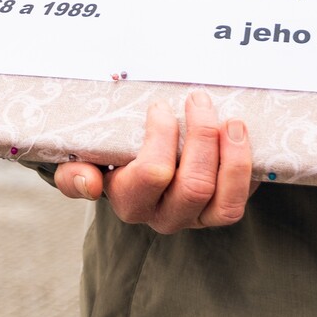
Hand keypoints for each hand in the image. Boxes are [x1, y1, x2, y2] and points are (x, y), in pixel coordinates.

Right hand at [53, 90, 254, 232]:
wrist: (146, 170)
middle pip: (192, 185)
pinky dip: (243, 168)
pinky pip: (237, 201)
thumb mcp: (90, 162)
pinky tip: (239, 136)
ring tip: (230, 119)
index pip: (149, 176)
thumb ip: (74, 174)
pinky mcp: (219, 213)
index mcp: (129, 199)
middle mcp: (162, 216)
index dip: (161, 140)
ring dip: (230, 153)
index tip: (159, 106)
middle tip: (197, 98)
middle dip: (201, 136)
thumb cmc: (118, 158)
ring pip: (221, 199)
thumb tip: (87, 181)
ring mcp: (194, 218)